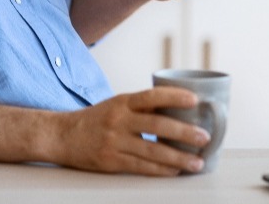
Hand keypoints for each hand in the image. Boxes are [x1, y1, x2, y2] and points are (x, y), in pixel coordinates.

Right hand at [51, 87, 210, 175]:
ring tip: (197, 162)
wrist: (63, 135)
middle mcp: (119, 120)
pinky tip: (175, 171)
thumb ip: (142, 107)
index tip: (195, 100)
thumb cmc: (96, 119)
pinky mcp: (111, 161)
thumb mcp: (117, 104)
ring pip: (152, 151)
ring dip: (178, 158)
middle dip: (184, 132)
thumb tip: (178, 110)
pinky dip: (161, 170)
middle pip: (157, 125)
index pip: (152, 96)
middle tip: (204, 137)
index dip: (174, 97)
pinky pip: (141, 167)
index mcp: (122, 102)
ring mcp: (114, 142)